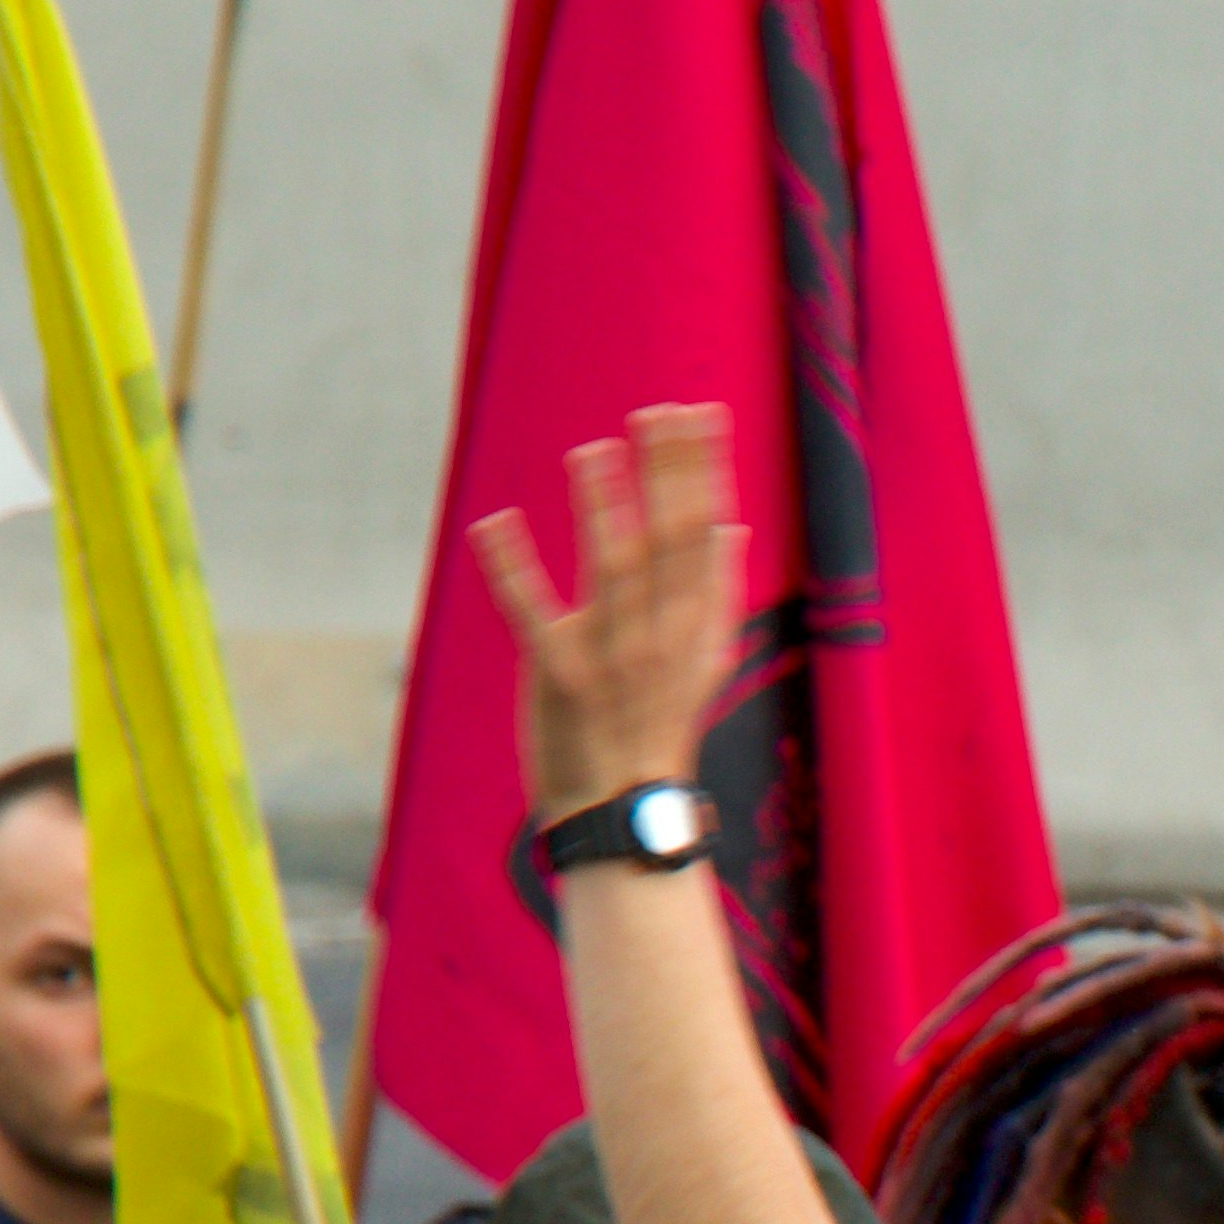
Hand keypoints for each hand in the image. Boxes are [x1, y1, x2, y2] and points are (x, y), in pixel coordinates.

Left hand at [467, 403, 744, 828]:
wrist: (621, 814)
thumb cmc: (655, 731)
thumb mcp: (703, 662)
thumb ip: (715, 592)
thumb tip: (729, 525)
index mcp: (696, 628)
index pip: (705, 535)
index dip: (702, 472)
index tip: (697, 414)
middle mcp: (662, 639)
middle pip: (669, 543)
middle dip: (666, 474)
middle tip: (658, 410)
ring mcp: (612, 659)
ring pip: (613, 574)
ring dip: (603, 511)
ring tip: (591, 451)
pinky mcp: (559, 679)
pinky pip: (535, 616)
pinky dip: (514, 570)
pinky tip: (495, 521)